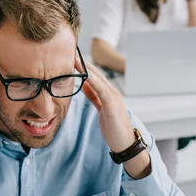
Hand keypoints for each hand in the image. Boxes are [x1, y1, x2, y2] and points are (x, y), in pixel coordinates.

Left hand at [77, 58, 150, 178]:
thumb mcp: (101, 109)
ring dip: (86, 68)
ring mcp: (113, 97)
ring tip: (74, 58)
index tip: (70, 57)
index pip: (93, 75)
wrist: (125, 143)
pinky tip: (84, 75)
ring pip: (97, 78)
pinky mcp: (112, 104)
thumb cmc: (114, 128)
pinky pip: (101, 90)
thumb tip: (83, 85)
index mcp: (107, 93)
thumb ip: (94, 96)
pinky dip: (93, 81)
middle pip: (95, 73)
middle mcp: (111, 92)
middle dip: (82, 62)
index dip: (82, 66)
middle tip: (69, 51)